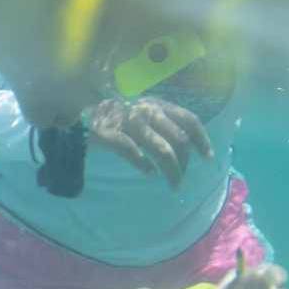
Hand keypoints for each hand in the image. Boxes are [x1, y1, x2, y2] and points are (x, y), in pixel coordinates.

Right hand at [88, 97, 212, 186]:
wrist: (80, 114)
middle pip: (179, 140)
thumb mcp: (143, 110)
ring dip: (171, 171)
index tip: (207, 158)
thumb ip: (163, 120)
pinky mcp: (111, 134)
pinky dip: (144, 165)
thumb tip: (187, 143)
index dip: (202, 139)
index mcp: (158, 104)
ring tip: (173, 185)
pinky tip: (148, 173)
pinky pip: (133, 152)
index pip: (189, 120)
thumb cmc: (117, 116)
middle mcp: (147, 111)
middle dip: (184, 164)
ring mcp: (129, 122)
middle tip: (180, 179)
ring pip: (162, 150)